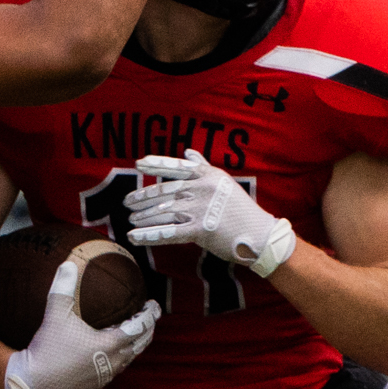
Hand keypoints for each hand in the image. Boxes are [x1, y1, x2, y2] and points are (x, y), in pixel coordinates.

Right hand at [2, 259, 158, 388]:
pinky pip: (116, 368)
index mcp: (109, 345)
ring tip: (134, 333)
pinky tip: (113, 351)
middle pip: (140, 345)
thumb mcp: (55, 314)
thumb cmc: (47, 350)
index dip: (150, 315)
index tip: (154, 305)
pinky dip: (122, 356)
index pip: (140, 328)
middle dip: (148, 330)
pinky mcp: (96, 384)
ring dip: (135, 345)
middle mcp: (112, 362)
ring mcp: (105, 375)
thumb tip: (68, 264)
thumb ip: (63, 288)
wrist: (32, 384)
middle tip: (150, 317)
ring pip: (129, 359)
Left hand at [125, 149, 297, 275]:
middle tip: (127, 202)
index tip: (138, 163)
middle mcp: (201, 189)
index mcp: (208, 176)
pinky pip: (167, 233)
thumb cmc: (242, 210)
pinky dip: (148, 235)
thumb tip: (188, 152)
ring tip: (130, 219)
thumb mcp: (225, 182)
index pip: (177, 168)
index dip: (157, 164)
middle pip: (164, 192)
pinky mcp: (198, 230)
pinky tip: (133, 236)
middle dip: (142, 197)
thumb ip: (203, 166)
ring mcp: (199, 210)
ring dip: (143, 217)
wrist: (260, 235)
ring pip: (163, 212)